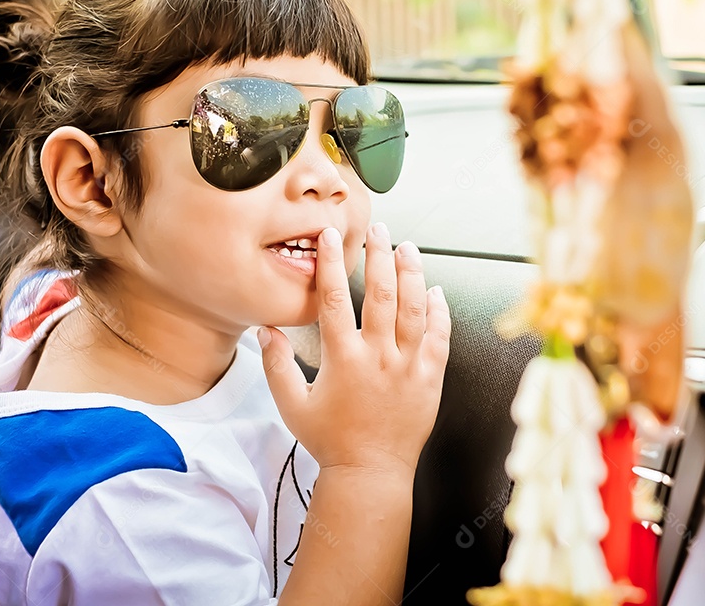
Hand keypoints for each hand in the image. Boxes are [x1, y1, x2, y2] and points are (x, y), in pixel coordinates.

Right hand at [259, 223, 450, 473]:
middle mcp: (379, 357)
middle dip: (379, 255)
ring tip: (407, 248)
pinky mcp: (430, 379)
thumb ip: (276, 365)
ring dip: (412, 274)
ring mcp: (409, 367)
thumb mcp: (292, 405)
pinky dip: (438, 312)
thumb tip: (265, 330)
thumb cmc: (331, 441)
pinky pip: (439, 338)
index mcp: (344, 360)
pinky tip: (435, 292)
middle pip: (382, 294)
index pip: (336, 299)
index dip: (332, 263)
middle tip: (378, 230)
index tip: (329, 237)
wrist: (371, 474)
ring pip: (415, 309)